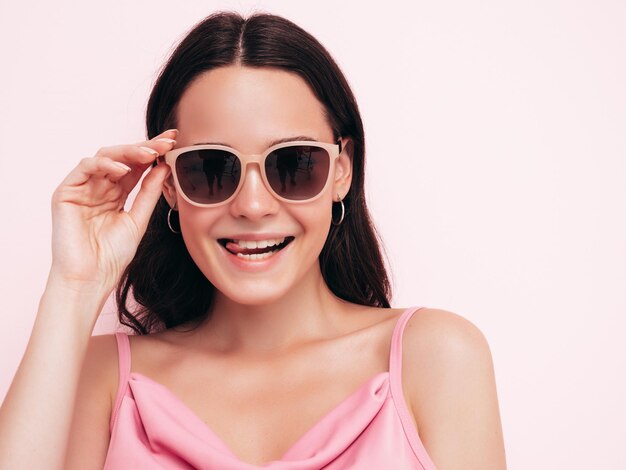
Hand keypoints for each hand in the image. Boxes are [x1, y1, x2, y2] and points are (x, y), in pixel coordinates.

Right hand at [49, 129, 177, 292]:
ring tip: (150, 152)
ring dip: (129, 152)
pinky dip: (104, 164)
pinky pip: (84, 168)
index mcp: (116, 193)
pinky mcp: (66, 192)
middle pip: (123, 158)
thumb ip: (149, 192)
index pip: (136, 166)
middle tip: (166, 142)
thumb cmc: (112, 255)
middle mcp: (99, 187)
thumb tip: (164, 166)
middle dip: (145, 147)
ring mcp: (82, 188)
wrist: (91, 278)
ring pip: (105, 157)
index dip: (154, 152)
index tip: (174, 141)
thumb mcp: (138, 219)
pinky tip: (122, 168)